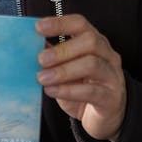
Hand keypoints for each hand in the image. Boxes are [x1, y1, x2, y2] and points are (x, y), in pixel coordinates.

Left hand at [35, 14, 126, 141]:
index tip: (38, 27)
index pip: (80, 24)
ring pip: (92, 64)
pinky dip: (68, 90)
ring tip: (42, 78)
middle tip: (41, 60)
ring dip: (63, 71)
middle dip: (62, 50)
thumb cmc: (84, 90)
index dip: (60, 23)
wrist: (106, 118)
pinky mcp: (111, 98)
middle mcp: (107, 55)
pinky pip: (91, 91)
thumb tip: (29, 46)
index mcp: (95, 43)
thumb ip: (52, 58)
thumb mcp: (66, 71)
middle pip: (90, 41)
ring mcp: (112, 76)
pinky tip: (51, 91)